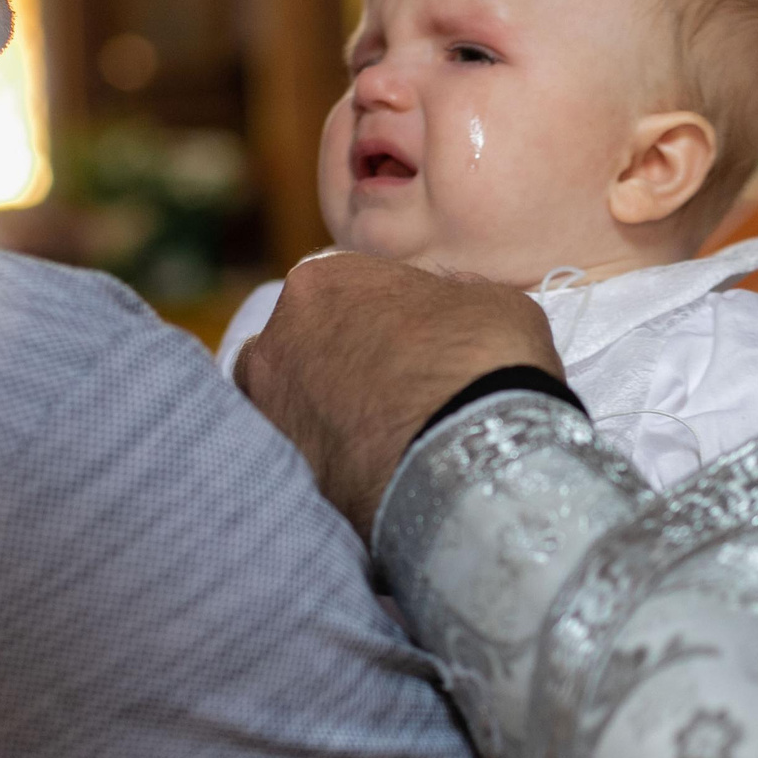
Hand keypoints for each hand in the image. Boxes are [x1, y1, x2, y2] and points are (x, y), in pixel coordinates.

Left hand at [234, 253, 562, 541]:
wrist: (465, 454)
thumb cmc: (479, 356)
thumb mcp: (487, 299)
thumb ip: (447, 299)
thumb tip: (442, 315)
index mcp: (320, 281)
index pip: (344, 289)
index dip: (385, 313)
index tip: (417, 336)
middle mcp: (275, 342)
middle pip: (306, 344)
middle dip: (343, 361)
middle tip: (399, 384)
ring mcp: (270, 413)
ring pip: (298, 404)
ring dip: (332, 413)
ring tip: (391, 432)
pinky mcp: (283, 476)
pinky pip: (313, 458)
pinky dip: (340, 460)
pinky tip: (383, 467)